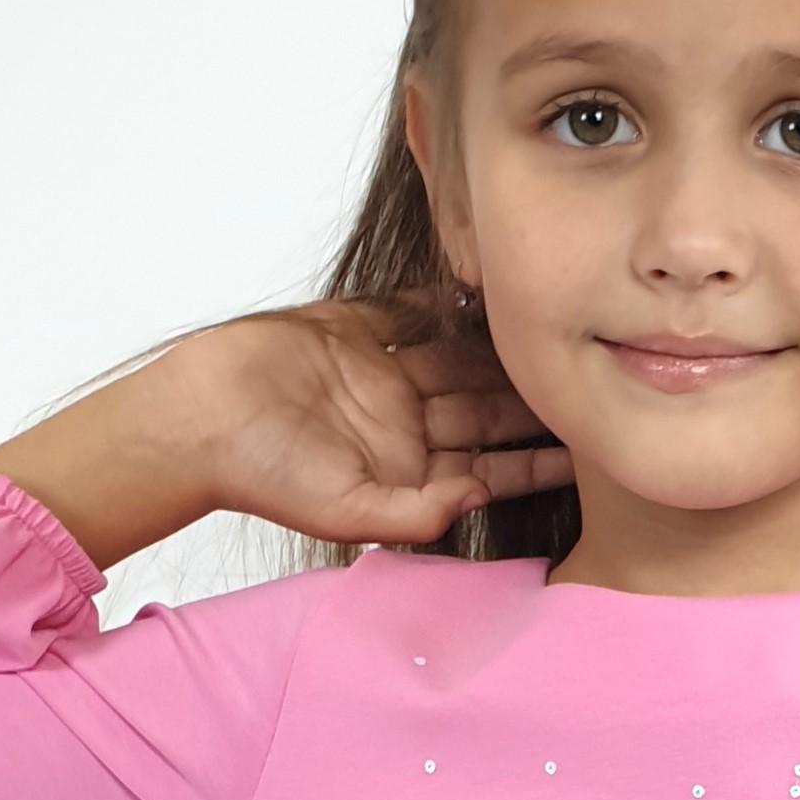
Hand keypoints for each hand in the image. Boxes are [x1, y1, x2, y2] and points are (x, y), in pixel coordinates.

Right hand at [0, 298, 574, 573]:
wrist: (195, 419)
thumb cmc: (258, 476)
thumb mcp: (344, 511)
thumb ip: (414, 513)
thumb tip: (477, 499)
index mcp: (411, 472)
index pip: (494, 465)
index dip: (542, 457)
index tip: (596, 445)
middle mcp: (406, 424)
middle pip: (490, 407)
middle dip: (542, 395)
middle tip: (605, 373)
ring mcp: (383, 374)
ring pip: (464, 357)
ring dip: (510, 346)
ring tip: (567, 326)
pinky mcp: (355, 331)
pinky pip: (414, 311)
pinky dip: (450, 298)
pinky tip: (496, 287)